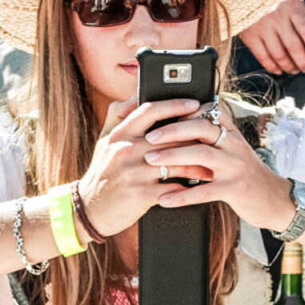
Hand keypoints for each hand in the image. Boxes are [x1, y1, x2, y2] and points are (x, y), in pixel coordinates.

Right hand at [75, 96, 205, 237]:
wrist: (90, 209)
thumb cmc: (102, 172)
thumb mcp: (105, 141)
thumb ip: (119, 116)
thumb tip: (137, 95)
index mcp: (120, 134)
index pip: (150, 110)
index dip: (175, 104)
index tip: (195, 104)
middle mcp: (126, 150)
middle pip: (170, 136)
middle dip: (195, 137)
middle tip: (214, 135)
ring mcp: (134, 172)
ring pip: (176, 162)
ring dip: (197, 165)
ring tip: (211, 165)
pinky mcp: (140, 194)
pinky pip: (172, 188)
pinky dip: (187, 188)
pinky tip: (198, 187)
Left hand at [146, 103, 295, 231]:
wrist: (276, 200)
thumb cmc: (246, 176)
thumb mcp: (232, 152)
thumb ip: (211, 140)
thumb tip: (178, 128)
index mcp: (231, 133)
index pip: (206, 112)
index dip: (183, 111)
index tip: (160, 113)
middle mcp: (234, 145)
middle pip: (201, 128)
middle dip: (172, 130)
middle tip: (148, 137)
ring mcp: (236, 166)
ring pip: (201, 155)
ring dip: (172, 156)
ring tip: (150, 160)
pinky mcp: (235, 189)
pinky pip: (204, 191)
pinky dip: (182, 195)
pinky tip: (164, 199)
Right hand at [236, 0, 304, 75]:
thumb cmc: (277, 1)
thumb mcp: (295, 5)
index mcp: (292, 7)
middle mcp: (277, 16)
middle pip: (293, 46)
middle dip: (304, 61)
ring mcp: (262, 27)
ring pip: (278, 55)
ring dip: (289, 67)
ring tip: (295, 70)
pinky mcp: (250, 36)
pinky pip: (263, 57)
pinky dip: (273, 67)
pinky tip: (280, 70)